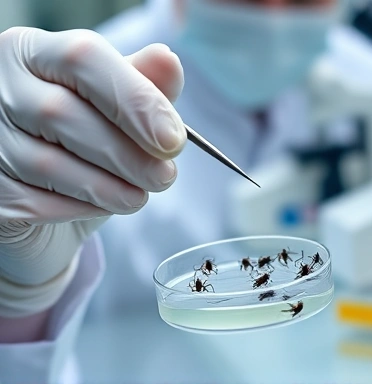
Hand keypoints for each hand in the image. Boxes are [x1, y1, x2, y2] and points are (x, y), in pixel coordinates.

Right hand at [0, 27, 185, 316]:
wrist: (51, 196)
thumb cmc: (87, 143)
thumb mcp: (118, 111)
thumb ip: (142, 85)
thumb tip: (169, 63)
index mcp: (34, 53)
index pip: (82, 57)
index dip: (135, 98)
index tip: (173, 139)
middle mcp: (0, 86)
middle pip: (61, 113)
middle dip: (127, 152)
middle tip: (165, 176)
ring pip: (48, 163)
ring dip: (109, 186)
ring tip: (140, 194)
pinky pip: (36, 202)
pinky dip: (82, 207)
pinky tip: (105, 204)